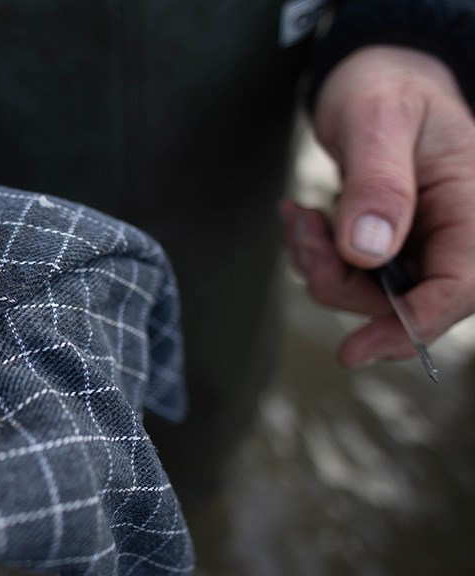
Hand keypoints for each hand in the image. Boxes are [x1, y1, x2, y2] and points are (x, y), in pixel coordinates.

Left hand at [282, 46, 474, 367]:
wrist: (373, 75)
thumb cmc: (385, 86)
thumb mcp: (378, 121)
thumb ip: (378, 184)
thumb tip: (368, 252)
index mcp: (473, 208)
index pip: (457, 289)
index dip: (409, 327)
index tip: (355, 351)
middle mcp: (453, 233)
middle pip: (401, 300)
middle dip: (338, 281)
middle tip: (303, 233)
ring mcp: (420, 243)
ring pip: (365, 291)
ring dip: (320, 265)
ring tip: (300, 216)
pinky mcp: (388, 245)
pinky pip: (347, 273)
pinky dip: (315, 253)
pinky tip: (301, 215)